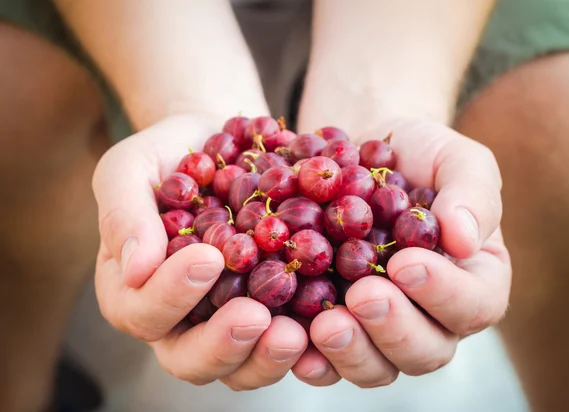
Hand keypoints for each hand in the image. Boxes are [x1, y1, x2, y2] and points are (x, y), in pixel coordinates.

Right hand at [93, 115, 307, 389]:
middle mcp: (179, 318)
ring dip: (267, 358)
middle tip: (255, 317)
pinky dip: (307, 346)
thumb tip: (136, 270)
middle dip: (223, 345)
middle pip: (191, 359)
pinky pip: (287, 341)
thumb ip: (125, 214)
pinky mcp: (273, 311)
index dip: (170, 296)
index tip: (208, 258)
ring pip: (241, 367)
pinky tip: (329, 326)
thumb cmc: (167, 155)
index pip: (141, 313)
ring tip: (295, 335)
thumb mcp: (131, 168)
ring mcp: (228, 320)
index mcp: (135, 290)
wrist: (221, 143)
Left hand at [291, 118, 511, 386]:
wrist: (358, 150)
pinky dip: (312, 359)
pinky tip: (293, 341)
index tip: (404, 263)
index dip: (444, 293)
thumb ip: (472, 194)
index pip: (474, 305)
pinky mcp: (337, 326)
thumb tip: (465, 241)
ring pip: (378, 367)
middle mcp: (430, 315)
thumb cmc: (415, 153)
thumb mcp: (454, 158)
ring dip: (352, 352)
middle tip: (363, 296)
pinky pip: (328, 360)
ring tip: (325, 324)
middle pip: (426, 351)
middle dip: (394, 329)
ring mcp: (380, 327)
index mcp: (472, 279)